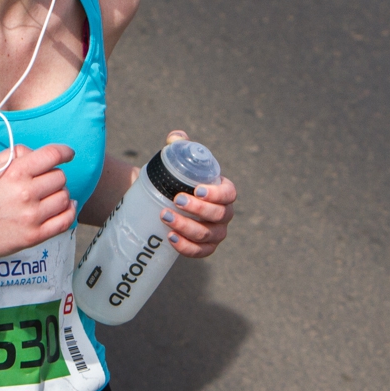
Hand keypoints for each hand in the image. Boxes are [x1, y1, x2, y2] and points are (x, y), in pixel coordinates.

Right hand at [0, 144, 76, 259]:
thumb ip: (15, 153)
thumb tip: (36, 154)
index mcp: (16, 172)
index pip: (52, 155)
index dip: (65, 152)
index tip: (68, 154)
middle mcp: (26, 193)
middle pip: (60, 177)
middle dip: (55, 176)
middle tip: (45, 182)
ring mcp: (32, 216)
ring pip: (65, 198)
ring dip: (60, 194)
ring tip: (50, 196)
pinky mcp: (34, 236)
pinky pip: (65, 221)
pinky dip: (70, 212)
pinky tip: (65, 207)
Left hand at [159, 130, 235, 257]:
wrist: (160, 199)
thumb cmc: (174, 178)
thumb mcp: (177, 160)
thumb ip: (178, 144)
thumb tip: (176, 138)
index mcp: (222, 191)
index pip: (229, 193)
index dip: (216, 194)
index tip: (196, 190)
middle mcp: (224, 214)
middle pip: (219, 215)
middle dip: (198, 210)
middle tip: (175, 200)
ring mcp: (215, 232)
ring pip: (208, 235)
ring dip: (187, 227)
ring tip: (165, 216)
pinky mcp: (203, 247)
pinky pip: (200, 252)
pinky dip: (187, 247)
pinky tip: (171, 238)